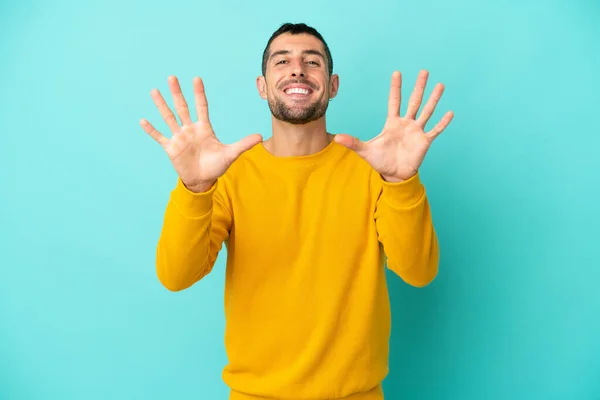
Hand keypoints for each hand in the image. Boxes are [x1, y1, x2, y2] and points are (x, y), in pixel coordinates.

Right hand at [140, 76, 262, 191]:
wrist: (203, 180)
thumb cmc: (216, 166)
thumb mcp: (231, 154)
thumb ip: (243, 144)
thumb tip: (260, 136)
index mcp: (204, 128)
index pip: (201, 107)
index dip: (199, 93)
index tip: (196, 78)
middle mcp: (190, 129)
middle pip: (183, 107)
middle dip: (177, 93)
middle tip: (172, 77)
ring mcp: (179, 138)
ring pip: (169, 118)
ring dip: (162, 105)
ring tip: (154, 92)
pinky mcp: (171, 148)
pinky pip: (160, 137)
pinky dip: (152, 130)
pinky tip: (143, 120)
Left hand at [334, 70, 453, 181]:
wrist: (393, 175)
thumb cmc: (380, 161)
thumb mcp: (365, 150)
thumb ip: (352, 142)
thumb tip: (336, 138)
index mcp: (392, 122)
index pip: (394, 101)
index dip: (396, 87)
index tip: (397, 72)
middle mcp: (406, 123)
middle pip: (414, 101)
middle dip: (419, 86)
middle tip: (424, 71)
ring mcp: (416, 131)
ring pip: (426, 111)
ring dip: (433, 99)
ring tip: (440, 85)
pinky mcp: (424, 141)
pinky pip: (435, 130)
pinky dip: (442, 123)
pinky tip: (450, 113)